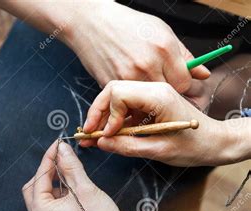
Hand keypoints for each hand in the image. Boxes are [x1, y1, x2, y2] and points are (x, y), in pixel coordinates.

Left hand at [22, 141, 138, 210]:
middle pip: (34, 188)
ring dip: (53, 184)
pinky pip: (49, 209)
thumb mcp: (84, 187)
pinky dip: (57, 197)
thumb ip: (69, 165)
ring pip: (42, 198)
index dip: (49, 158)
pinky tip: (72, 190)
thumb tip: (61, 147)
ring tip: (70, 174)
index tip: (58, 143)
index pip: (40, 177)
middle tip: (62, 158)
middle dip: (47, 172)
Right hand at [66, 1, 209, 90]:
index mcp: (164, 49)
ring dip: (147, 98)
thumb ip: (183, 55)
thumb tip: (204, 73)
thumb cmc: (127, 24)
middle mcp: (147, 64)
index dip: (182, 85)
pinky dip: (130, 98)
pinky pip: (128, 100)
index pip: (184, 82)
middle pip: (167, 94)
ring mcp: (128, 76)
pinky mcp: (112, 84)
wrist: (91, 24)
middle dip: (165, 92)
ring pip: (146, 101)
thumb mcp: (161, 31)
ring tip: (144, 88)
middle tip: (159, 86)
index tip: (176, 82)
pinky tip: (129, 89)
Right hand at [81, 81, 249, 166]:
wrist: (216, 142)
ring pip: (116, 97)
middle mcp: (153, 89)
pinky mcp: (149, 101)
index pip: (118, 94)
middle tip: (88, 134)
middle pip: (113, 91)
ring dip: (103, 117)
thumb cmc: (194, 146)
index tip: (105, 136)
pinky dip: (113, 120)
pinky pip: (125, 105)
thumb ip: (127, 146)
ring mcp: (151, 94)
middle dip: (97, 113)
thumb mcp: (159, 150)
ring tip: (93, 138)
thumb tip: (101, 143)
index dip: (107, 115)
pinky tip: (107, 135)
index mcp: (158, 96)